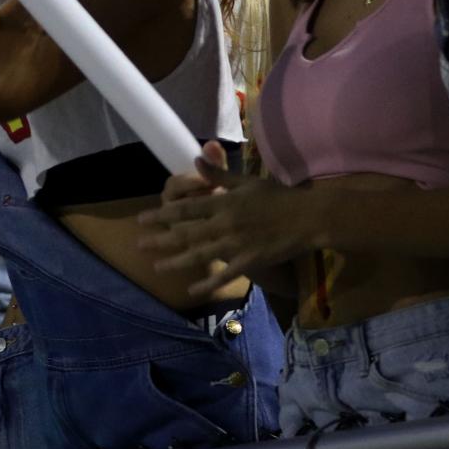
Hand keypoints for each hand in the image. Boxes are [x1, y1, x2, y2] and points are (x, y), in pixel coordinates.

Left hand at [137, 141, 312, 297]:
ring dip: (176, 261)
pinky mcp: (249, 261)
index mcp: (224, 202)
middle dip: (160, 239)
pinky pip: (224, 274)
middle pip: (186, 233)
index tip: (143, 219)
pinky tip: (192, 290)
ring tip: (157, 267)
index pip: (185, 208)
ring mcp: (236, 244)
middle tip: (139, 244)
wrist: (309, 218)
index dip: (162, 214)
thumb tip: (196, 159)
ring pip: (199, 255)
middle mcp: (225, 224)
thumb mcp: (247, 181)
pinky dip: (207, 283)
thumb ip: (220, 174)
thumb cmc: (278, 196)